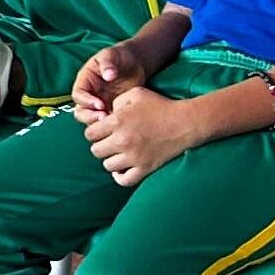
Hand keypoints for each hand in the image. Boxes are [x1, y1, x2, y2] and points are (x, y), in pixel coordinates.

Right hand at [72, 38, 151, 120]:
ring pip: (92, 119)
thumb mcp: (112, 55)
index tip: (100, 104)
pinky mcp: (112, 110)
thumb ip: (108, 63)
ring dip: (99, 124)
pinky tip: (123, 123)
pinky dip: (112, 125)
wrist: (135, 63)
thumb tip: (108, 75)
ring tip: (114, 122)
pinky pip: (108, 122)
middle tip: (104, 118)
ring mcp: (101, 103)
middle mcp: (90, 94)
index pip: (78, 94)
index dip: (86, 101)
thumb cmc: (120, 56)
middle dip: (90, 116)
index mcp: (85, 80)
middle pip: (81, 111)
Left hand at [83, 84, 200, 186]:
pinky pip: (124, 180)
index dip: (94, 131)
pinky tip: (122, 168)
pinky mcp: (146, 168)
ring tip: (117, 153)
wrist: (185, 122)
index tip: (102, 130)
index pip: (90, 134)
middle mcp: (122, 141)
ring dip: (110, 159)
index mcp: (117, 122)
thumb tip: (106, 117)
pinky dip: (120, 176)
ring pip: (107, 165)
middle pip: (96, 150)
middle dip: (100, 144)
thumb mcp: (134, 94)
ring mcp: (134, 157)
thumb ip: (115, 102)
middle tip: (109, 141)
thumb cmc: (160, 105)